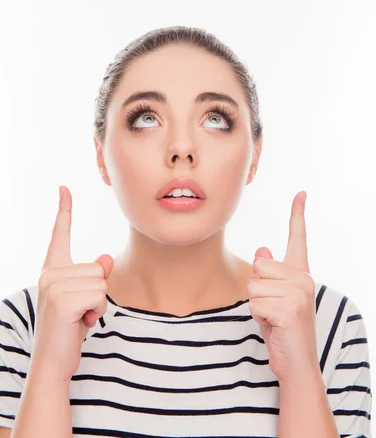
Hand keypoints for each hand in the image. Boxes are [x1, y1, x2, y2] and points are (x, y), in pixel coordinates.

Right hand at [32, 186, 113, 383]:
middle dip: (98, 293)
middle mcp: (50, 274)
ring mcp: (53, 286)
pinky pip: (99, 296)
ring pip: (101, 282)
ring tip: (80, 318)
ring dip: (98, 304)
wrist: (53, 362)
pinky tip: (81, 323)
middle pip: (98, 268)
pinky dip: (97, 312)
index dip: (64, 210)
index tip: (64, 188)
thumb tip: (106, 259)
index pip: (60, 234)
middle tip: (80, 312)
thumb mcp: (85, 298)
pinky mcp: (62, 300)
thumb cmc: (70, 329)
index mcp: (53, 270)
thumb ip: (94, 277)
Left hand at [247, 191, 318, 383]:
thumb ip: (269, 275)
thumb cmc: (281, 329)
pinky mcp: (290, 308)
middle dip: (257, 290)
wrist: (296, 364)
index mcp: (300, 273)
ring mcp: (298, 293)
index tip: (301, 193)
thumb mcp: (272, 297)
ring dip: (256, 306)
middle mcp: (303, 279)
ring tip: (273, 319)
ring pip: (253, 285)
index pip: (297, 238)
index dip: (297, 214)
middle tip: (272, 309)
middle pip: (258, 266)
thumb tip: (262, 251)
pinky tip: (274, 327)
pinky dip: (257, 318)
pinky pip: (255, 303)